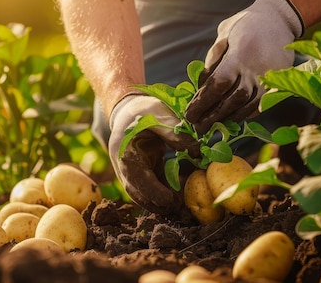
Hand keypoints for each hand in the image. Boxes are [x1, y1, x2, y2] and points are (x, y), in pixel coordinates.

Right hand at [108, 94, 199, 213]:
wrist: (130, 110)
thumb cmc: (143, 110)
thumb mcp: (158, 114)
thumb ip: (174, 132)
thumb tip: (197, 150)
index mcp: (123, 151)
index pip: (134, 177)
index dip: (151, 191)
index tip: (169, 200)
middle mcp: (125, 166)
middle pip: (138, 193)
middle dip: (158, 204)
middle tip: (181, 210)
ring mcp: (133, 173)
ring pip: (145, 196)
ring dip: (163, 204)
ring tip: (184, 208)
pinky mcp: (144, 174)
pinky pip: (154, 189)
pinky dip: (167, 195)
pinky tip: (183, 197)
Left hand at [185, 0, 303, 134]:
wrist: (279, 19)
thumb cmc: (245, 24)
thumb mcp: (224, 34)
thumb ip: (213, 59)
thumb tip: (201, 85)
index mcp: (240, 55)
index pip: (218, 84)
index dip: (202, 102)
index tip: (189, 114)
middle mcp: (255, 69)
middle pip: (232, 100)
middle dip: (213, 116)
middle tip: (197, 127)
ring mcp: (269, 78)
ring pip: (247, 106)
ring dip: (228, 118)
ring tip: (211, 126)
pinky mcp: (277, 83)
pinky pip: (259, 104)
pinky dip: (243, 114)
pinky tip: (230, 118)